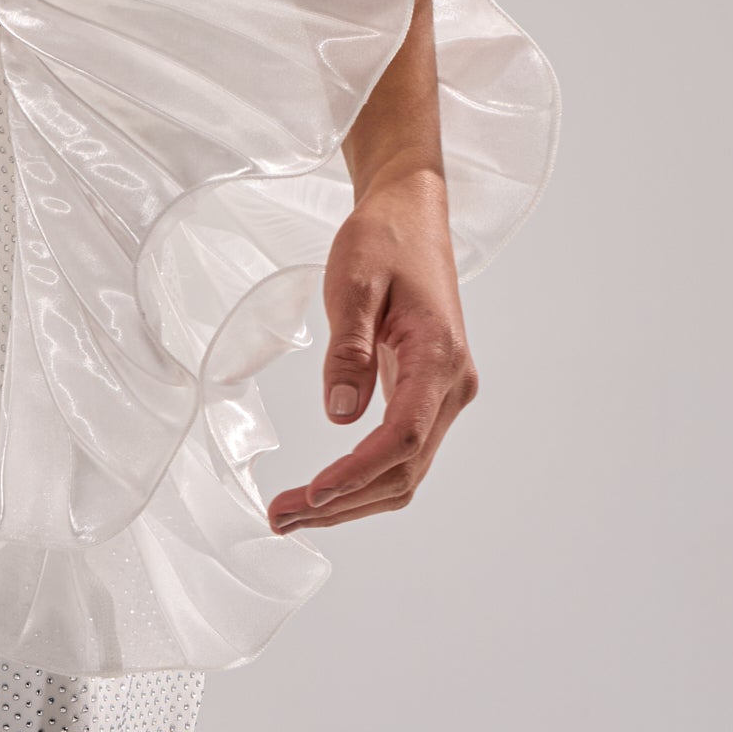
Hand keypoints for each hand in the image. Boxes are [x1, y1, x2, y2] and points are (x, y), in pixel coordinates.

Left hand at [267, 165, 477, 533]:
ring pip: (406, 472)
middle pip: (405, 470)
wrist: (411, 214)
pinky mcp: (429, 394)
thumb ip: (347, 350)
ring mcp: (445, 394)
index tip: (310, 495)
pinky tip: (325, 491)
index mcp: (439, 359)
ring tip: (291, 514)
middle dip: (343, 504)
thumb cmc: (382, 240)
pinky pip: (402, 452)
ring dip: (352, 500)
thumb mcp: (352, 282)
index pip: (402, 439)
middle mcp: (453, 386)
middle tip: (279, 517)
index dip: (356, 475)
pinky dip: (364, 479)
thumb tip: (340, 416)